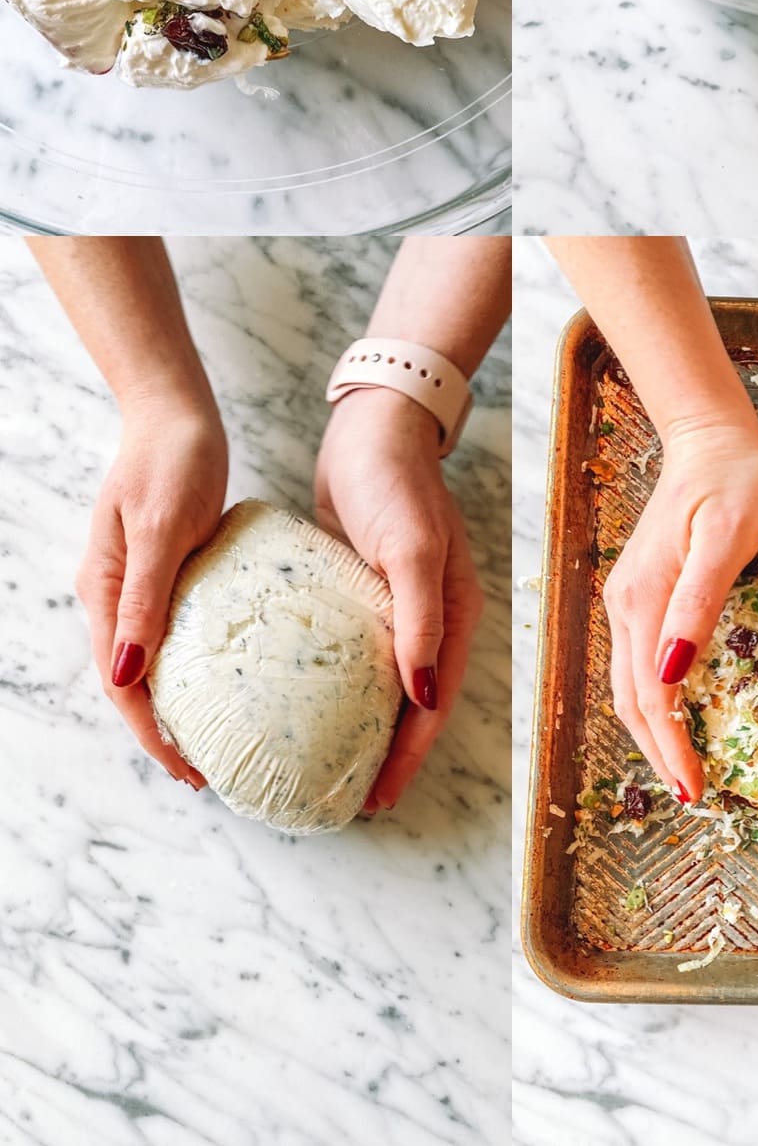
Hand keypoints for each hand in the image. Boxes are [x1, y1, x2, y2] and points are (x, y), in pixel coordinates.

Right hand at [79, 392, 227, 786]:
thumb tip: (125, 675)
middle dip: (164, 731)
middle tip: (206, 771)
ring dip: (178, 701)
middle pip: (132, 682)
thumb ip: (143, 599)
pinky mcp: (167, 568)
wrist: (177, 410)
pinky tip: (228, 672)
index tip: (189, 770)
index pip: (122, 686)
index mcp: (103, 591)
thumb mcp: (159, 530)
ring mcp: (140, 582)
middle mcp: (113, 594)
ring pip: (153, 659)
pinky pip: (177, 628)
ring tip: (217, 737)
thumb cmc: (171, 461)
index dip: (152, 734)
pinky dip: (196, 660)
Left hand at [314, 390, 482, 812]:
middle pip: (412, 704)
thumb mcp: (410, 549)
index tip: (379, 796)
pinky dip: (336, 681)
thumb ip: (419, 619)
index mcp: (455, 614)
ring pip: (380, 682)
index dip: (411, 755)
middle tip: (352, 799)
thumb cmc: (393, 481)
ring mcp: (395, 604)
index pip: (434, 703)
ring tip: (329, 765)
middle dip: (389, 755)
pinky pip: (351, 649)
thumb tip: (424, 697)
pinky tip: (306, 699)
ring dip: (362, 725)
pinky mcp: (360, 589)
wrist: (370, 426)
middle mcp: (430, 617)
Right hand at [603, 424, 757, 799]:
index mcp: (644, 598)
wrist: (711, 436)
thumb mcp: (726, 540)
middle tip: (695, 797)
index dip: (669, 748)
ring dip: (653, 731)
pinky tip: (679, 711)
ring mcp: (628, 596)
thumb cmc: (732, 482)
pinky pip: (638, 660)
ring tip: (686, 768)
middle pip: (630, 698)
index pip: (649, 695)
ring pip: (630, 683)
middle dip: (657, 753)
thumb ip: (697, 605)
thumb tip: (671, 673)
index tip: (697, 792)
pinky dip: (654, 699)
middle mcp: (626, 604)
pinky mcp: (640, 589)